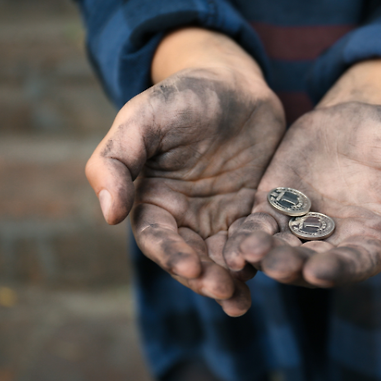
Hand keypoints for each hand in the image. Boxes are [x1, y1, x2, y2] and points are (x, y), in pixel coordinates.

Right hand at [85, 29, 284, 314]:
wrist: (232, 81)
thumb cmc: (180, 95)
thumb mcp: (142, 119)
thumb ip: (117, 160)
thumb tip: (109, 215)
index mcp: (153, 199)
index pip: (157, 238)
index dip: (171, 254)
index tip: (189, 267)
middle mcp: (184, 215)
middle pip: (191, 256)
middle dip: (205, 277)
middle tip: (224, 290)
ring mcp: (220, 215)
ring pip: (223, 258)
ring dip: (231, 279)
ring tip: (242, 300)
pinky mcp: (251, 210)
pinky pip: (255, 240)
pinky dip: (261, 257)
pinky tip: (272, 268)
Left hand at [223, 60, 380, 287]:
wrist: (354, 119)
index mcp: (372, 239)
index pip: (357, 262)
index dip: (340, 268)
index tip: (321, 271)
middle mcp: (333, 242)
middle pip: (311, 262)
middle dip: (294, 265)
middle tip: (276, 265)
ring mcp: (299, 228)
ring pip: (279, 248)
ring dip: (262, 255)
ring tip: (246, 253)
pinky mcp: (272, 208)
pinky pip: (256, 227)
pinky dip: (244, 236)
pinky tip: (230, 241)